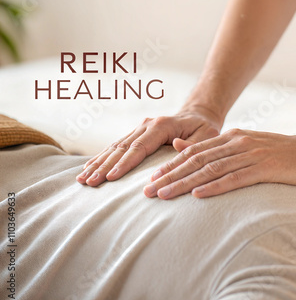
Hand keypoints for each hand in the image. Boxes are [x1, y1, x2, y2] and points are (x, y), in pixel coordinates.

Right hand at [76, 109, 220, 185]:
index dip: (125, 163)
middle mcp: (147, 125)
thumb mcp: (206, 135)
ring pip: (115, 147)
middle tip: (90, 183)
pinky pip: (117, 147)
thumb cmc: (204, 129)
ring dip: (99, 163)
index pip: (139, 147)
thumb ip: (194, 143)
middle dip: (105, 166)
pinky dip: (102, 158)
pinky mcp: (136, 134)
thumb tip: (176, 146)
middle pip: (122, 147)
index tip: (111, 178)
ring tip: (83, 179)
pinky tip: (89, 169)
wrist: (198, 116)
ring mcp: (140, 128)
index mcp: (162, 126)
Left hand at [143, 128, 295, 198]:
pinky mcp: (265, 168)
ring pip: (211, 169)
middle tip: (147, 191)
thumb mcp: (247, 145)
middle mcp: (237, 143)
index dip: (171, 165)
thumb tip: (183, 146)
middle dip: (169, 176)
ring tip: (163, 195)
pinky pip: (235, 178)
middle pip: (196, 160)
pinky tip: (198, 195)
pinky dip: (215, 187)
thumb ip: (217, 147)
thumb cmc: (282, 152)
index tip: (151, 179)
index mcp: (232, 137)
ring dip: (184, 183)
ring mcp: (251, 155)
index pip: (194, 152)